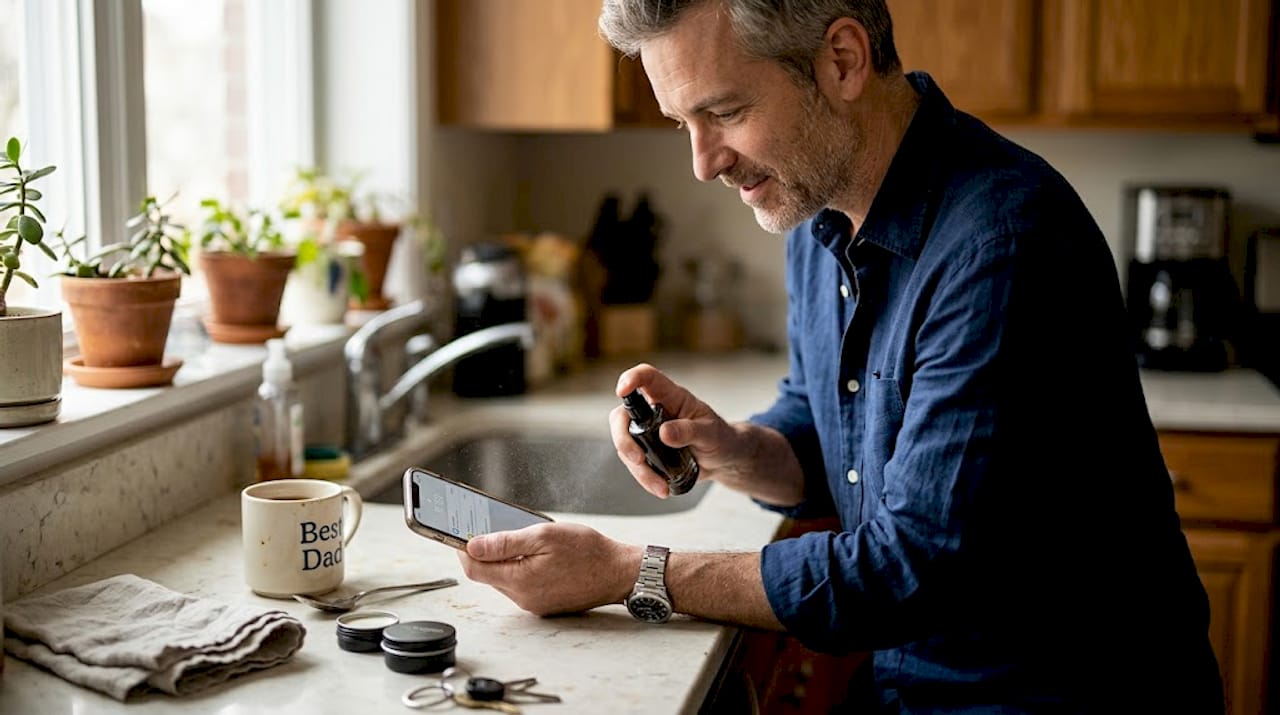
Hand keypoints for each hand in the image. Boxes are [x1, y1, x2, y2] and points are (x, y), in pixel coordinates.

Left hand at [458, 523, 640, 615]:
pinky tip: (533, 553)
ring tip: (517, 537)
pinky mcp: (544, 604)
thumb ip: (505, 542)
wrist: (619, 573)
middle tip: (487, 527)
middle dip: (483, 552)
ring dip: (504, 559)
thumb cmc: (588, 552)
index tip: (457, 532)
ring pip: (504, 579)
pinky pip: (521, 585)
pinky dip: (520, 568)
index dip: (461, 549)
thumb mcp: (545, 536)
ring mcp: (534, 603)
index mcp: (520, 580)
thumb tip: (472, 546)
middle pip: (487, 575)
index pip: (473, 568)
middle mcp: (523, 597)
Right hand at [611, 363, 754, 497]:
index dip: (631, 379)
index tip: (622, 390)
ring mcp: (647, 432)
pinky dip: (644, 478)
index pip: (647, 377)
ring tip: (661, 486)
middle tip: (638, 459)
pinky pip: (634, 463)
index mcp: (671, 397)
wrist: (723, 459)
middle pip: (622, 416)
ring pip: (625, 445)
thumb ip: (689, 431)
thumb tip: (665, 433)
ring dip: (638, 468)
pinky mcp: (647, 451)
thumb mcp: (711, 433)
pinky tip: (661, 488)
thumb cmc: (720, 438)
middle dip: (623, 439)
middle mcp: (654, 412)